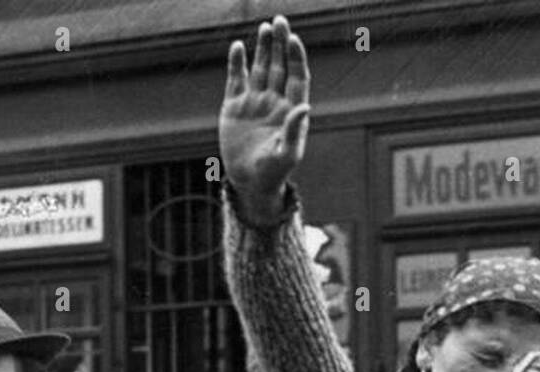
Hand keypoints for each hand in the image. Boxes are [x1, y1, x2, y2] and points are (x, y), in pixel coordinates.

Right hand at [219, 15, 310, 225]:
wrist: (249, 183)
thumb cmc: (273, 173)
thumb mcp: (287, 155)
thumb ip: (295, 131)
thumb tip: (305, 107)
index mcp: (291, 110)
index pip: (297, 77)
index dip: (296, 58)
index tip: (294, 39)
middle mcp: (274, 101)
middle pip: (280, 66)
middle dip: (280, 44)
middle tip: (279, 21)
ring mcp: (254, 102)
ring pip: (260, 68)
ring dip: (263, 48)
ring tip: (265, 27)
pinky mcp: (234, 106)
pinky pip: (236, 80)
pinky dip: (237, 63)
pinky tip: (237, 47)